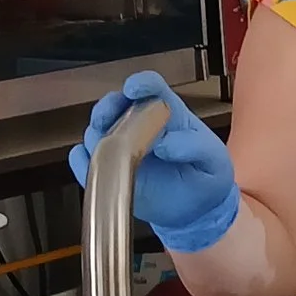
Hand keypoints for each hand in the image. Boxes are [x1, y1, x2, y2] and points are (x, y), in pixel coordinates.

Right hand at [69, 72, 240, 254]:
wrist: (196, 211)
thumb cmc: (206, 178)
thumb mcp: (213, 160)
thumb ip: (195, 146)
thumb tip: (166, 144)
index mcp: (169, 115)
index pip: (152, 88)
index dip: (140, 84)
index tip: (133, 90)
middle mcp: (140, 126)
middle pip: (115, 104)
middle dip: (108, 107)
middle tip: (108, 120)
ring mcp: (122, 148)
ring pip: (97, 130)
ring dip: (96, 135)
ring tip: (106, 149)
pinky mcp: (110, 171)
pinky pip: (86, 161)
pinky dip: (81, 160)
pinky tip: (88, 163)